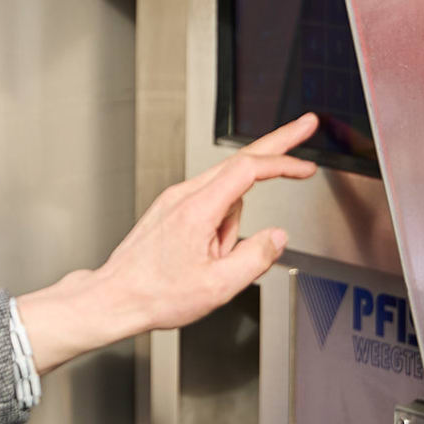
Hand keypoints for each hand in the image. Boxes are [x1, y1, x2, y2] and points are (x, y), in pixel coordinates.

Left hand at [15, 113, 318, 374]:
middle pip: (238, 161)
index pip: (248, 169)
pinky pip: (210, 209)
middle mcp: (183, 196)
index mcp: (196, 208)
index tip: (307, 165)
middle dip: (276, 145)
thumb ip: (256, 257)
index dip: (283, 162)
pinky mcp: (172, 210)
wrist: (115, 298)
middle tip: (305, 126)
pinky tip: (204, 258)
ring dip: (233, 229)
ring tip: (212, 263)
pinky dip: (220, 229)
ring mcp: (175, 201)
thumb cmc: (156, 294)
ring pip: (226, 198)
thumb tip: (278, 236)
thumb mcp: (218, 285)